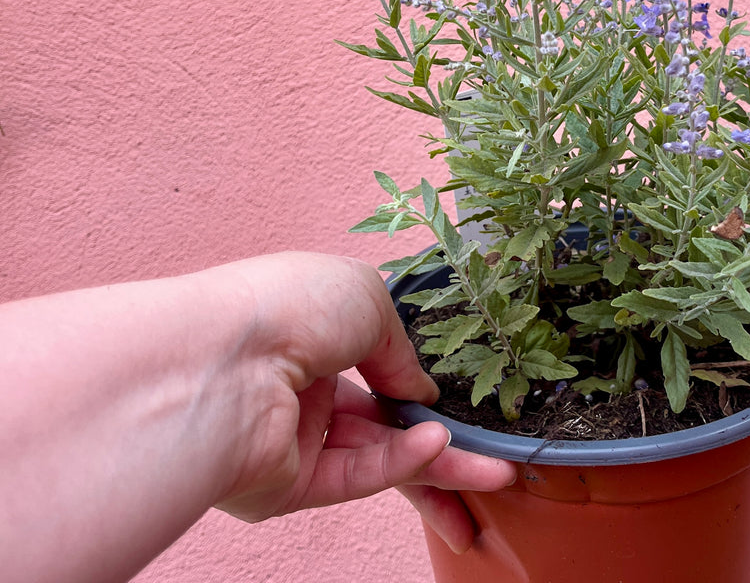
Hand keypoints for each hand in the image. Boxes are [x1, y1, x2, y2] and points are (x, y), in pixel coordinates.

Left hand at [208, 253, 514, 551]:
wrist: (222, 362)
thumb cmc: (288, 305)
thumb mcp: (367, 296)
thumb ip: (401, 345)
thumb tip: (419, 388)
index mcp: (311, 329)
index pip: (374, 359)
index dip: (416, 378)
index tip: (458, 392)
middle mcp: (301, 384)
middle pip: (383, 419)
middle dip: (442, 441)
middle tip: (493, 461)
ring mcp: (293, 436)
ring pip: (378, 456)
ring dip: (438, 464)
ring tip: (494, 475)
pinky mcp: (284, 484)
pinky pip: (354, 476)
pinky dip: (400, 464)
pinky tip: (437, 448)